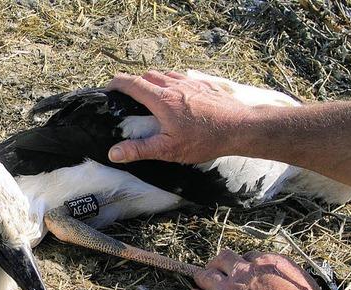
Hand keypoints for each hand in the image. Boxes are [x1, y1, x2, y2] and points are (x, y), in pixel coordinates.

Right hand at [106, 70, 254, 163]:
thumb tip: (113, 153)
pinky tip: (180, 97)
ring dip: (155, 82)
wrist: (241, 128)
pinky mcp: (205, 84)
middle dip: (136, 83)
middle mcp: (174, 85)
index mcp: (161, 99)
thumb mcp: (168, 149)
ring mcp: (191, 82)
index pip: (132, 83)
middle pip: (148, 75)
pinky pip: (183, 78)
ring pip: (166, 74)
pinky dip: (174, 83)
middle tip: (132, 99)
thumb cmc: (204, 139)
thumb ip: (139, 149)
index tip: (109, 89)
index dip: (117, 84)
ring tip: (154, 98)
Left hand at [187, 249, 327, 289]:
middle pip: (223, 258)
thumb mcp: (309, 289)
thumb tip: (293, 284)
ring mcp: (225, 289)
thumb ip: (295, 281)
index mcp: (267, 263)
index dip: (245, 266)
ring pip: (204, 275)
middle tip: (219, 274)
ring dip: (203, 279)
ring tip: (203, 286)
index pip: (249, 256)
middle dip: (219, 265)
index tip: (246, 274)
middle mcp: (243, 271)